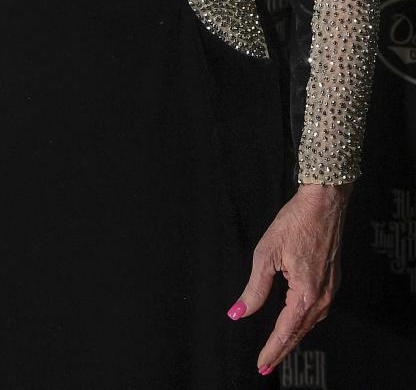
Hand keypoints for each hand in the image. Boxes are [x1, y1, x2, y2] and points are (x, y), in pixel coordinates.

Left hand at [228, 183, 351, 375]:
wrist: (324, 204)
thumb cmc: (295, 223)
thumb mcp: (267, 254)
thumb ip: (255, 288)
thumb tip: (239, 312)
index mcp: (305, 293)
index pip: (285, 331)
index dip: (272, 350)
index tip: (261, 365)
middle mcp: (321, 297)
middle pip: (298, 333)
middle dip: (281, 350)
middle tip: (265, 366)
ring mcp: (329, 290)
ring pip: (309, 324)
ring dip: (292, 338)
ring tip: (276, 349)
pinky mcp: (331, 282)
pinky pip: (316, 311)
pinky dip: (302, 323)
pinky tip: (294, 322)